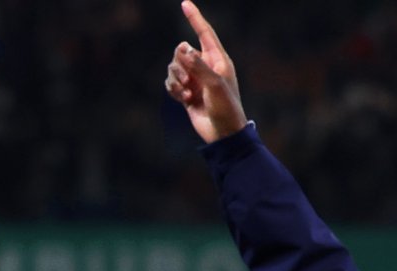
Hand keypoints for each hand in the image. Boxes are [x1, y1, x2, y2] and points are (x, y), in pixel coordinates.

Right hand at [166, 1, 249, 142]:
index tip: (184, 3)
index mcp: (217, 59)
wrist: (222, 133)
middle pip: (182, 50)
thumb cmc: (225, 107)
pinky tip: (183, 100)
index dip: (195, 18)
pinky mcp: (186, 93)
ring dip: (176, 79)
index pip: (204, 32)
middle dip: (180, 62)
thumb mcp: (214, 84)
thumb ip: (198, 65)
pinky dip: (173, 89)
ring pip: (174, 67)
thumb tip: (183, 48)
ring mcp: (195, 79)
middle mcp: (205, 66)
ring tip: (186, 93)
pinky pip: (171, 82)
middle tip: (187, 79)